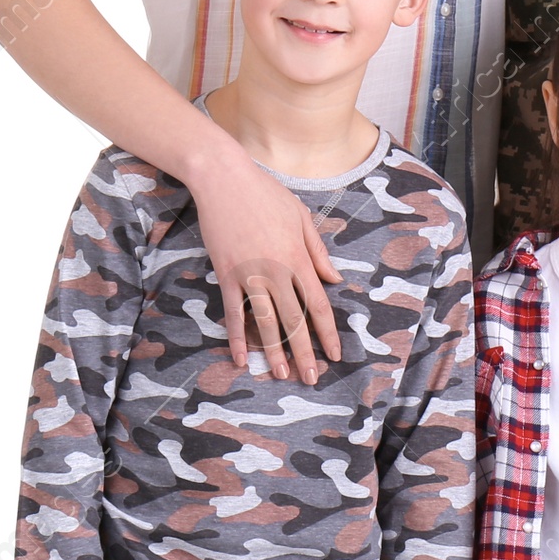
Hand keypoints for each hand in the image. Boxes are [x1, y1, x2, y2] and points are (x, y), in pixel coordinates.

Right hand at [191, 143, 342, 381]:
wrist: (224, 180)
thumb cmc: (266, 194)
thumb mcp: (301, 217)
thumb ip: (318, 251)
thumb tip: (333, 279)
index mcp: (298, 258)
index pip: (318, 304)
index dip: (327, 333)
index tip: (334, 355)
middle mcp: (277, 271)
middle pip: (295, 320)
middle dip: (305, 352)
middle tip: (312, 379)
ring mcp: (250, 275)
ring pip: (266, 322)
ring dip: (275, 352)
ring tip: (282, 375)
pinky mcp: (226, 274)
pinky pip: (233, 313)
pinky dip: (237, 337)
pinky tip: (241, 358)